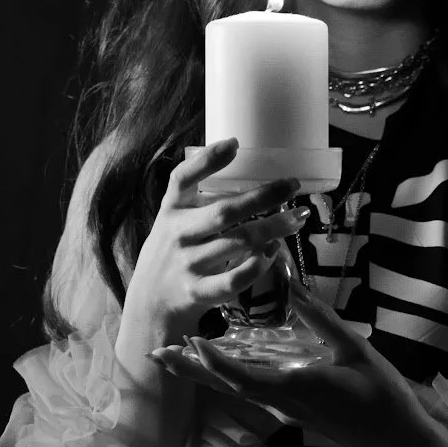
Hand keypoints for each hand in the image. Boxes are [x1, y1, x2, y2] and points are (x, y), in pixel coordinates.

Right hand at [118, 139, 305, 347]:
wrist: (151, 302)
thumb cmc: (173, 252)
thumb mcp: (174, 220)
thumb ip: (198, 199)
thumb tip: (246, 171)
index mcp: (171, 210)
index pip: (182, 179)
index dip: (207, 161)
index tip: (235, 144)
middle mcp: (177, 234)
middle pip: (224, 212)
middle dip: (263, 196)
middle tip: (292, 185)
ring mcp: (187, 265)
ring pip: (238, 243)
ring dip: (273, 229)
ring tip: (296, 218)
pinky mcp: (198, 292)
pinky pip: (235, 279)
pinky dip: (258, 265)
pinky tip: (273, 251)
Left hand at [149, 280, 447, 446]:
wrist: (400, 437)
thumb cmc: (382, 394)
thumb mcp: (355, 350)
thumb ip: (321, 318)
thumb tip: (291, 285)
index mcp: (295, 388)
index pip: (242, 377)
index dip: (213, 361)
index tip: (189, 341)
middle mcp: (282, 403)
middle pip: (225, 385)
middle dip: (190, 369)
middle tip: (156, 353)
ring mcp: (286, 411)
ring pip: (236, 389)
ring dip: (204, 373)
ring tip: (175, 356)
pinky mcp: (293, 412)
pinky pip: (252, 392)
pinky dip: (229, 376)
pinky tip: (220, 365)